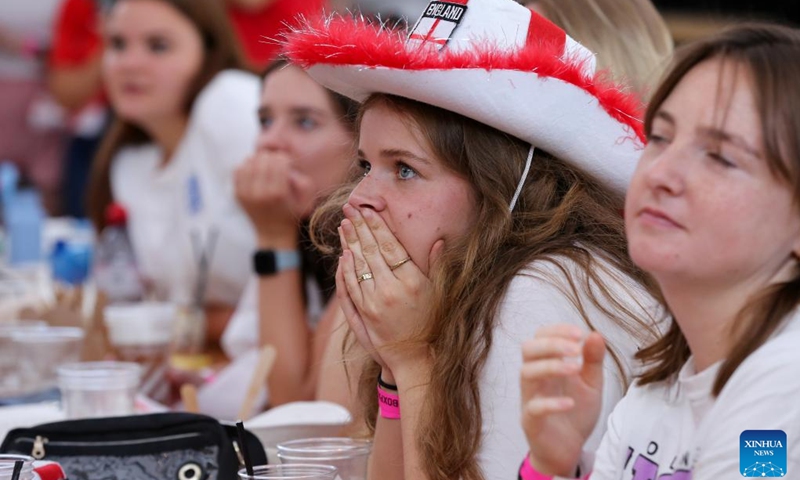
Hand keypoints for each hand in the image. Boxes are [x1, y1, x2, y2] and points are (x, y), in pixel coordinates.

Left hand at [234, 151, 314, 246]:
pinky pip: (238, 169)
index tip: (286, 164)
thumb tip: (286, 167)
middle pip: (263, 160)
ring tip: (265, 166)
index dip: (284, 158)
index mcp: (278, 193)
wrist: (274, 232)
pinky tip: (254, 171)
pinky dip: (246, 165)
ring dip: (259, 160)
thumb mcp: (307, 199)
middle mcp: (260, 193)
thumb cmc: (292, 212)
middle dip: (271, 157)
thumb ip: (302, 180)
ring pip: (249, 162)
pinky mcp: (237, 194)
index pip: (279, 161)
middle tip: (276, 163)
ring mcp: (246, 194)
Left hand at [336, 204, 442, 372]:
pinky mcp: (363, 314)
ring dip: (349, 243)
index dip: (377, 226)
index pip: (390, 246)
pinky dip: (345, 269)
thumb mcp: (439, 293)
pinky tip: (343, 254)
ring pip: (358, 265)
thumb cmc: (432, 324)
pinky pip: (350, 286)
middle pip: (370, 251)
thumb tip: (437, 241)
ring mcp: (374, 302)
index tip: (367, 209)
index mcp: (412, 281)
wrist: (416, 359)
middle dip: (359, 227)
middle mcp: (391, 290)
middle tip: (349, 208)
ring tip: (343, 224)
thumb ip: (436, 266)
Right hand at [520, 325, 605, 476]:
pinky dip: (551, 403)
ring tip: (575, 369)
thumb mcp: (591, 383)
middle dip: (551, 344)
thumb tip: (595, 334)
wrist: (570, 449)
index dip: (557, 331)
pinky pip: (534, 407)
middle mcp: (535, 377)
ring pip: (527, 373)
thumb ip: (593, 360)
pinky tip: (570, 402)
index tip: (579, 333)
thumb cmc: (576, 412)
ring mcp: (530, 398)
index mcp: (546, 363)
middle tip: (575, 349)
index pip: (540, 336)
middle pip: (528, 349)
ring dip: (551, 366)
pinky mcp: (531, 421)